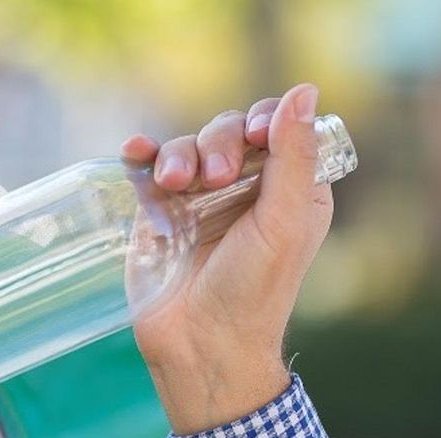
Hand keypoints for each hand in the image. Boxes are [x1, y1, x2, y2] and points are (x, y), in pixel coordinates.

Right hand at [121, 83, 333, 434]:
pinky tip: (136, 152)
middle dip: (217, 143)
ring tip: (173, 185)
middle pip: (228, 131)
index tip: (255, 137)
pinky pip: (149, 169)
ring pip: (186, 147)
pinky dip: (142, 155)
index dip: (263, 122)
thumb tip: (304, 90)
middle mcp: (244, 190)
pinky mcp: (159, 213)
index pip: (277, 129)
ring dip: (178, 155)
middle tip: (212, 179)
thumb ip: (293, 156)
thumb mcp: (283, 222)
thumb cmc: (254, 291)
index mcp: (289, 190)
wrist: (200, 344)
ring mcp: (198, 201)